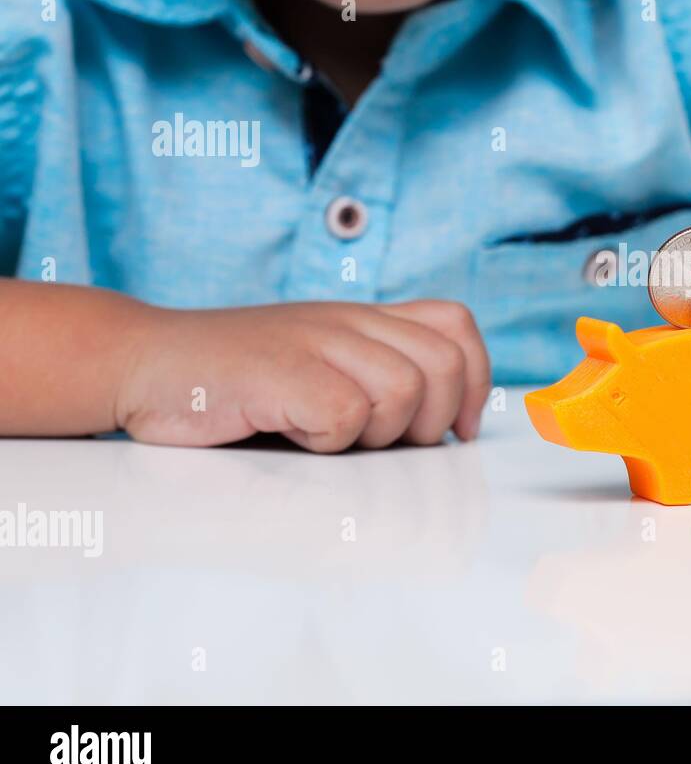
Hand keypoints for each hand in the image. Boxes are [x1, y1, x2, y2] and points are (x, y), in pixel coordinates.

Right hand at [114, 300, 490, 451]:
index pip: (455, 325)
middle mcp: (347, 320)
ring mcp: (314, 340)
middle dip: (428, 422)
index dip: (474, 379)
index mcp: (362, 319)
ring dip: (375, 434)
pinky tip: (291, 433)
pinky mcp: (281, 370)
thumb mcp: (318, 365)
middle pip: (443, 365)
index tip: (456, 429)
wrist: (142, 362)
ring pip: (402, 391)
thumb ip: (376, 377)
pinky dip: (327, 440)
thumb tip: (445, 434)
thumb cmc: (233, 383)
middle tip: (380, 444)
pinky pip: (345, 414)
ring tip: (327, 437)